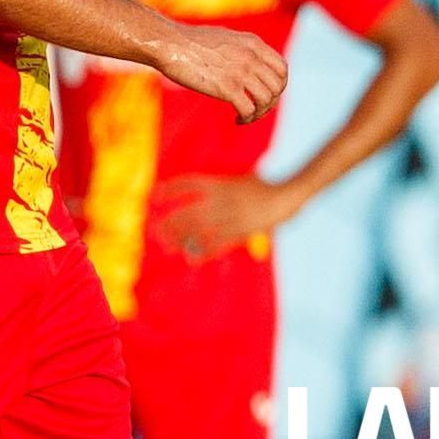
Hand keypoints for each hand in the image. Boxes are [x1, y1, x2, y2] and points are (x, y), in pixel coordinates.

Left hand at [147, 172, 298, 261]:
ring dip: (181, 238)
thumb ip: (217, 187)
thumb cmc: (261, 188)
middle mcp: (220, 199)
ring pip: (199, 229)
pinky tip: (191, 257)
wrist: (285, 196)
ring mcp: (229, 216)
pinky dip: (204, 251)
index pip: (187, 183)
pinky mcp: (240, 232)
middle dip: (170, 222)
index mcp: (218, 183)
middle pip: (188, 211)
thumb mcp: (237, 180)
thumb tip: (196, 192)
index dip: (169, 189)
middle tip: (156, 231)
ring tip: (166, 246)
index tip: (153, 196)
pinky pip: (218, 243)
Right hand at [153, 24, 286, 122]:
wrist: (169, 43)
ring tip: (245, 116)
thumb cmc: (190, 42)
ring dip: (259, 113)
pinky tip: (237, 119)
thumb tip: (248, 64)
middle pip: (278, 87)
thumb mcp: (225, 38)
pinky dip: (247, 118)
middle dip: (270, 102)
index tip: (265, 95)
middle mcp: (251, 56)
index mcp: (253, 43)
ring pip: (266, 100)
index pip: (282, 69)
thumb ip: (242, 50)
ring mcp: (240, 71)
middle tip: (255, 109)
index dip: (278, 86)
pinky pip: (249, 109)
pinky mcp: (227, 87)